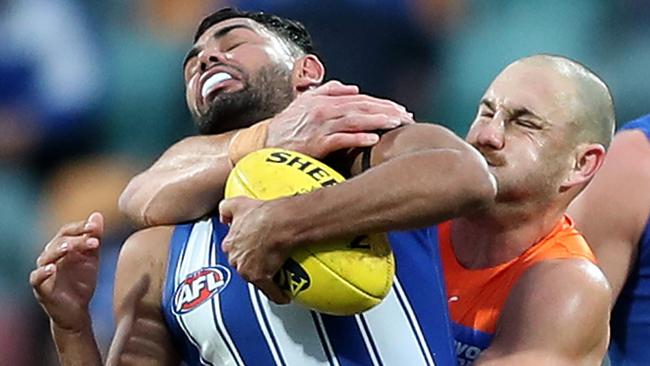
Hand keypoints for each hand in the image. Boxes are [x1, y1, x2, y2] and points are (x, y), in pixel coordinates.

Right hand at [30, 212, 103, 331]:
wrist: (77, 311)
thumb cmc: (82, 282)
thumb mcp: (92, 259)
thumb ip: (94, 238)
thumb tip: (97, 215)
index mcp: (62, 248)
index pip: (67, 231)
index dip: (80, 227)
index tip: (95, 227)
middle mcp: (50, 257)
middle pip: (58, 241)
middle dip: (76, 239)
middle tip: (94, 241)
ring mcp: (44, 272)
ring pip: (46, 257)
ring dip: (58, 250)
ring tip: (70, 248)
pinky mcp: (41, 289)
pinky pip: (36, 278)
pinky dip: (42, 272)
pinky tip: (51, 268)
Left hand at [219, 197, 290, 303]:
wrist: (279, 222)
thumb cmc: (263, 214)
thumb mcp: (238, 204)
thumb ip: (226, 209)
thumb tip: (224, 216)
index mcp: (230, 243)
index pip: (233, 252)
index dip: (243, 252)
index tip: (250, 252)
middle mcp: (236, 259)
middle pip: (243, 266)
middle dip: (252, 266)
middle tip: (265, 262)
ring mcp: (247, 270)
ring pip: (255, 279)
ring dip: (264, 280)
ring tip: (275, 277)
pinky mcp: (262, 278)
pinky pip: (271, 291)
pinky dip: (278, 295)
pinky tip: (283, 295)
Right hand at [266, 80, 414, 157]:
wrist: (265, 144)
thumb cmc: (289, 125)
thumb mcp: (306, 102)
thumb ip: (328, 91)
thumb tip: (352, 88)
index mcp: (325, 100)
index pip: (360, 100)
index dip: (381, 104)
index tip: (401, 110)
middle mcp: (324, 110)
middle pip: (361, 108)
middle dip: (386, 111)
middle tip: (407, 117)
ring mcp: (320, 127)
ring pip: (354, 120)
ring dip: (377, 121)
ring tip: (396, 123)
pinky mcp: (316, 144)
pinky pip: (340, 139)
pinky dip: (357, 138)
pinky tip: (373, 139)